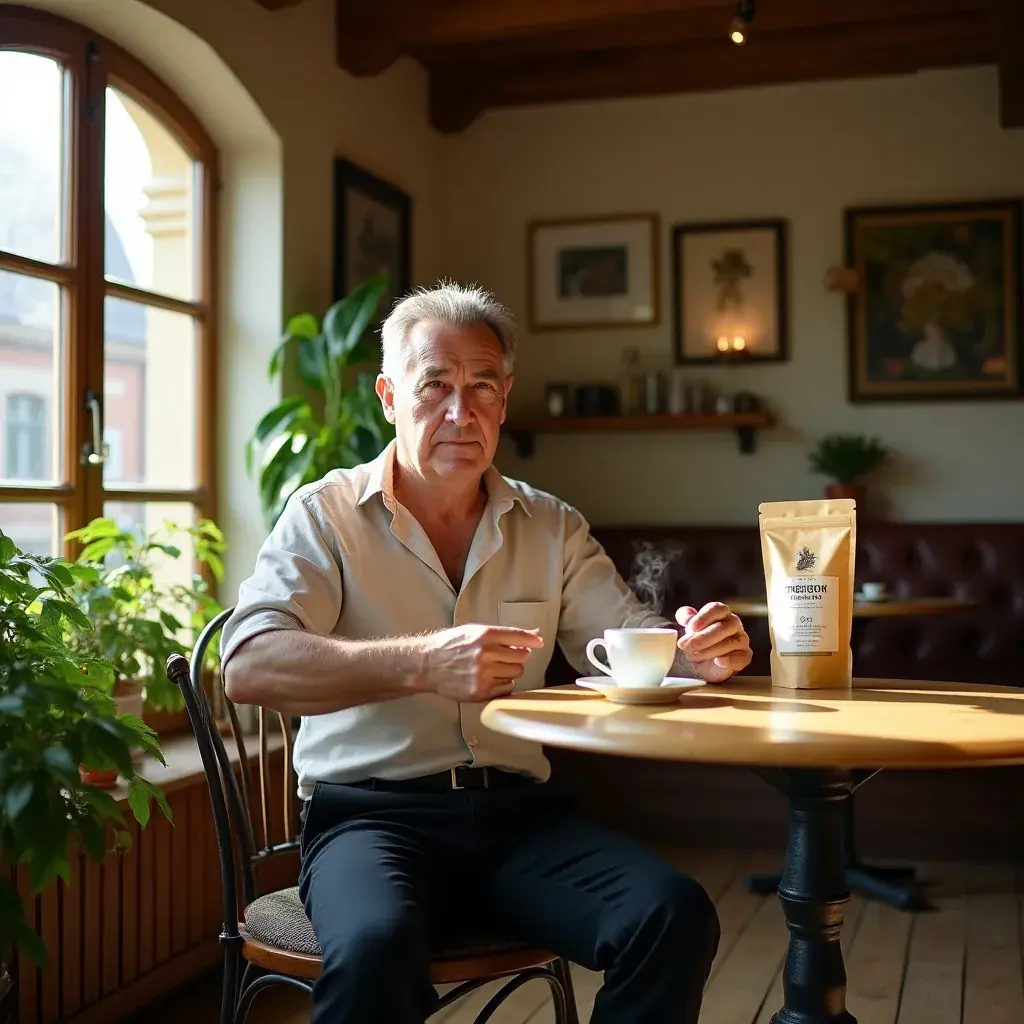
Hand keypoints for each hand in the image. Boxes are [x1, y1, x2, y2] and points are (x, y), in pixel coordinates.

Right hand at [417, 624, 543, 701]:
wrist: (427, 664)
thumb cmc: (451, 645)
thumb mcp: (475, 631)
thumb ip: (504, 633)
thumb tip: (534, 633)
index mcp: (484, 635)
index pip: (518, 636)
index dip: (532, 640)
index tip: (539, 642)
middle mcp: (485, 654)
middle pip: (521, 656)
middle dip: (518, 655)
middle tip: (506, 655)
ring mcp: (483, 674)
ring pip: (516, 673)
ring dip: (510, 670)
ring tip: (494, 667)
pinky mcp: (480, 692)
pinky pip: (506, 688)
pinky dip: (502, 684)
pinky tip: (489, 678)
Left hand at [675, 603, 750, 682]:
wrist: (701, 664)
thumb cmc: (696, 641)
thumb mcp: (687, 626)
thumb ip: (685, 617)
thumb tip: (686, 618)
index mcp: (721, 613)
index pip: (717, 609)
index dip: (704, 617)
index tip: (691, 627)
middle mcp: (734, 624)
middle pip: (725, 626)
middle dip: (705, 636)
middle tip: (689, 645)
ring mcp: (741, 640)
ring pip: (732, 642)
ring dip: (712, 649)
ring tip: (696, 655)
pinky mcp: (744, 656)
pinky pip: (742, 657)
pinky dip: (730, 660)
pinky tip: (718, 661)